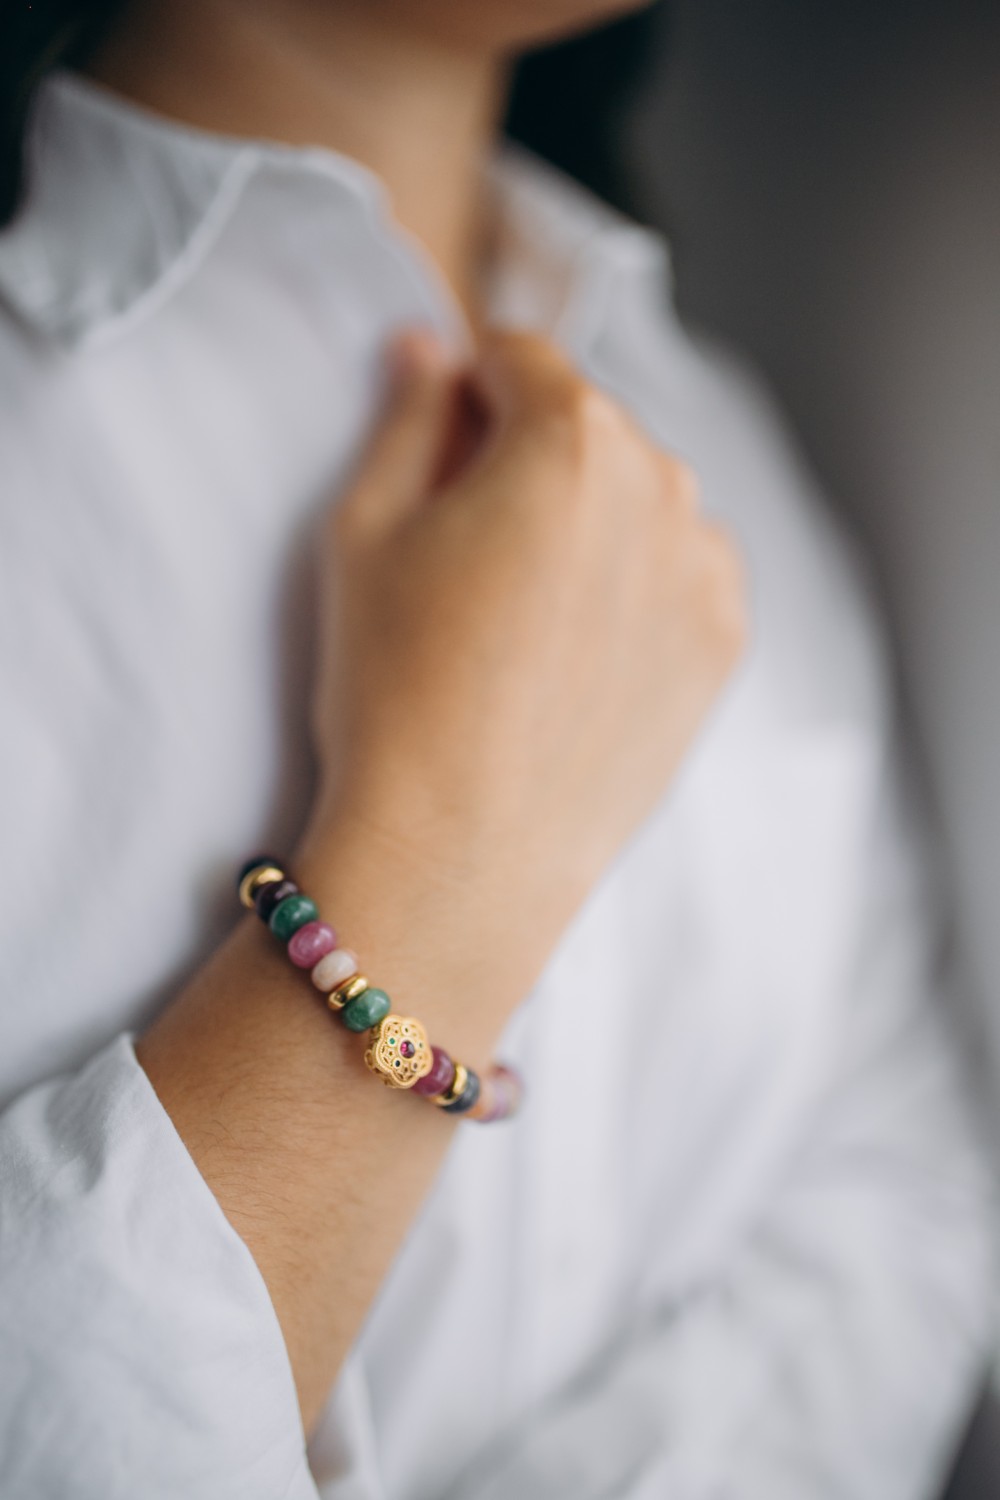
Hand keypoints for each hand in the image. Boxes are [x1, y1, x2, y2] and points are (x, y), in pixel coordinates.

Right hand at [300, 330, 746, 1034]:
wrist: (462, 855)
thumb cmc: (394, 689)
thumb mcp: (364, 531)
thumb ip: (408, 414)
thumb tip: (427, 346)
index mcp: (570, 437)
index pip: (520, 357)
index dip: (467, 388)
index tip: (442, 441)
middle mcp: (662, 486)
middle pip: (587, 427)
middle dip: (530, 457)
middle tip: (467, 553)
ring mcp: (705, 568)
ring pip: (637, 499)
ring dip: (588, 519)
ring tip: (520, 617)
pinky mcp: (721, 643)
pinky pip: (676, 572)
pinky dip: (633, 585)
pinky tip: (571, 653)